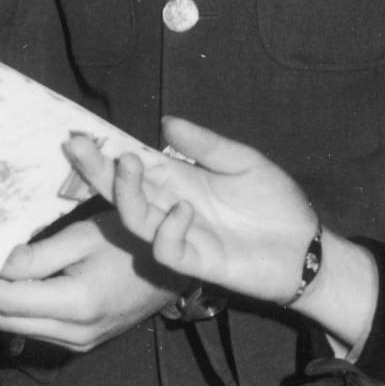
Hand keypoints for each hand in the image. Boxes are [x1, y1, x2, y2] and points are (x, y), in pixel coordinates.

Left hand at [0, 214, 177, 351]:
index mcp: (76, 304)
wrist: (176, 272)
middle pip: (3, 320)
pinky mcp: (82, 342)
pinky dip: (16, 308)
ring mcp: (79, 343)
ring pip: (16, 328)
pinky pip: (35, 329)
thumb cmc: (135, 243)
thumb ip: (39, 255)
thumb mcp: (87, 236)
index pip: (5, 301)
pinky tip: (13, 282)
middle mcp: (75, 332)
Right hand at [73, 116, 377, 351]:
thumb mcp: (244, 162)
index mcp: (182, 182)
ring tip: (128, 165)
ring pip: (137, 219)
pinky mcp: (197, 262)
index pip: (136, 165)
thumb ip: (206, 145)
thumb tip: (165, 122)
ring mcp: (182, 236)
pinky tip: (183, 210)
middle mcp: (173, 207)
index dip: (109, 151)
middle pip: (125, 190)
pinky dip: (169, 230)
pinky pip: (168, 249)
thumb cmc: (276, 206)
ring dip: (127, 193)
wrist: (306, 250)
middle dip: (98, 170)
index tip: (82, 134)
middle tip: (78, 146)